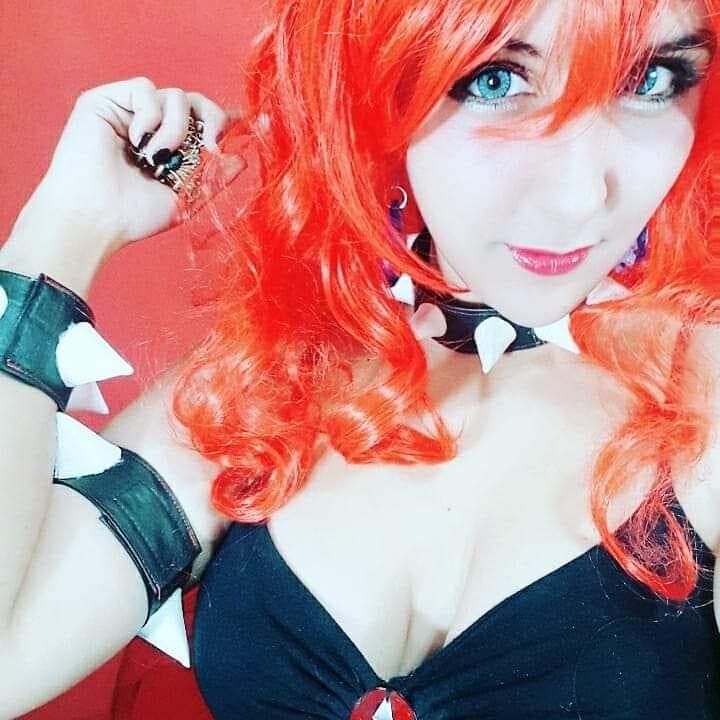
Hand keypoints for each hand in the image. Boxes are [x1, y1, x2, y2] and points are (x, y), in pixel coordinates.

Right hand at [27, 76, 247, 255]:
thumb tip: (243, 157)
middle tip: (212, 145)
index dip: (224, 121)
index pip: (203, 124)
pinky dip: (150, 115)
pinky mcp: (106, 101)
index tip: (245, 123)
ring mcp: (131, 114)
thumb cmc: (135, 215)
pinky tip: (138, 142)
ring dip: (175, 128)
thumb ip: (215, 178)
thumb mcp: (186, 199)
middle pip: (196, 102)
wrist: (98, 218)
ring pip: (175, 95)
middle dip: (212, 118)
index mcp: (173, 151)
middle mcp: (154, 129)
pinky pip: (145, 89)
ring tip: (157, 158)